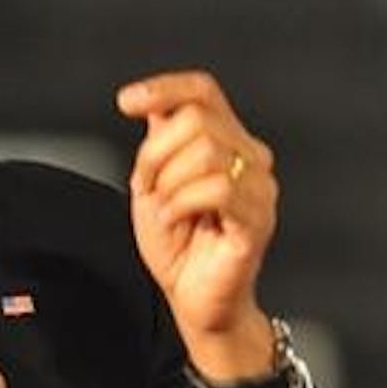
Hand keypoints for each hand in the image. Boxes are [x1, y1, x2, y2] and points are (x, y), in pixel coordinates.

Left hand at [117, 71, 280, 387]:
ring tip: (165, 210)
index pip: (203, 91)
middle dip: (155, 153)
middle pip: (197, 119)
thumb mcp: (154, 183)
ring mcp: (259, 187)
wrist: (193, 300)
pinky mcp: (257, 218)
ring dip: (168, 182)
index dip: (164, 87)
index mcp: (228, 142)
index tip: (126, 103)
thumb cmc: (179, 246)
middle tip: (147, 187)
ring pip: (205, 152)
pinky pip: (218, 188)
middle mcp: (251, 157)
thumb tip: (153, 104)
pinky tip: (174, 219)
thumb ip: (160, 141)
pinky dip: (182, 202)